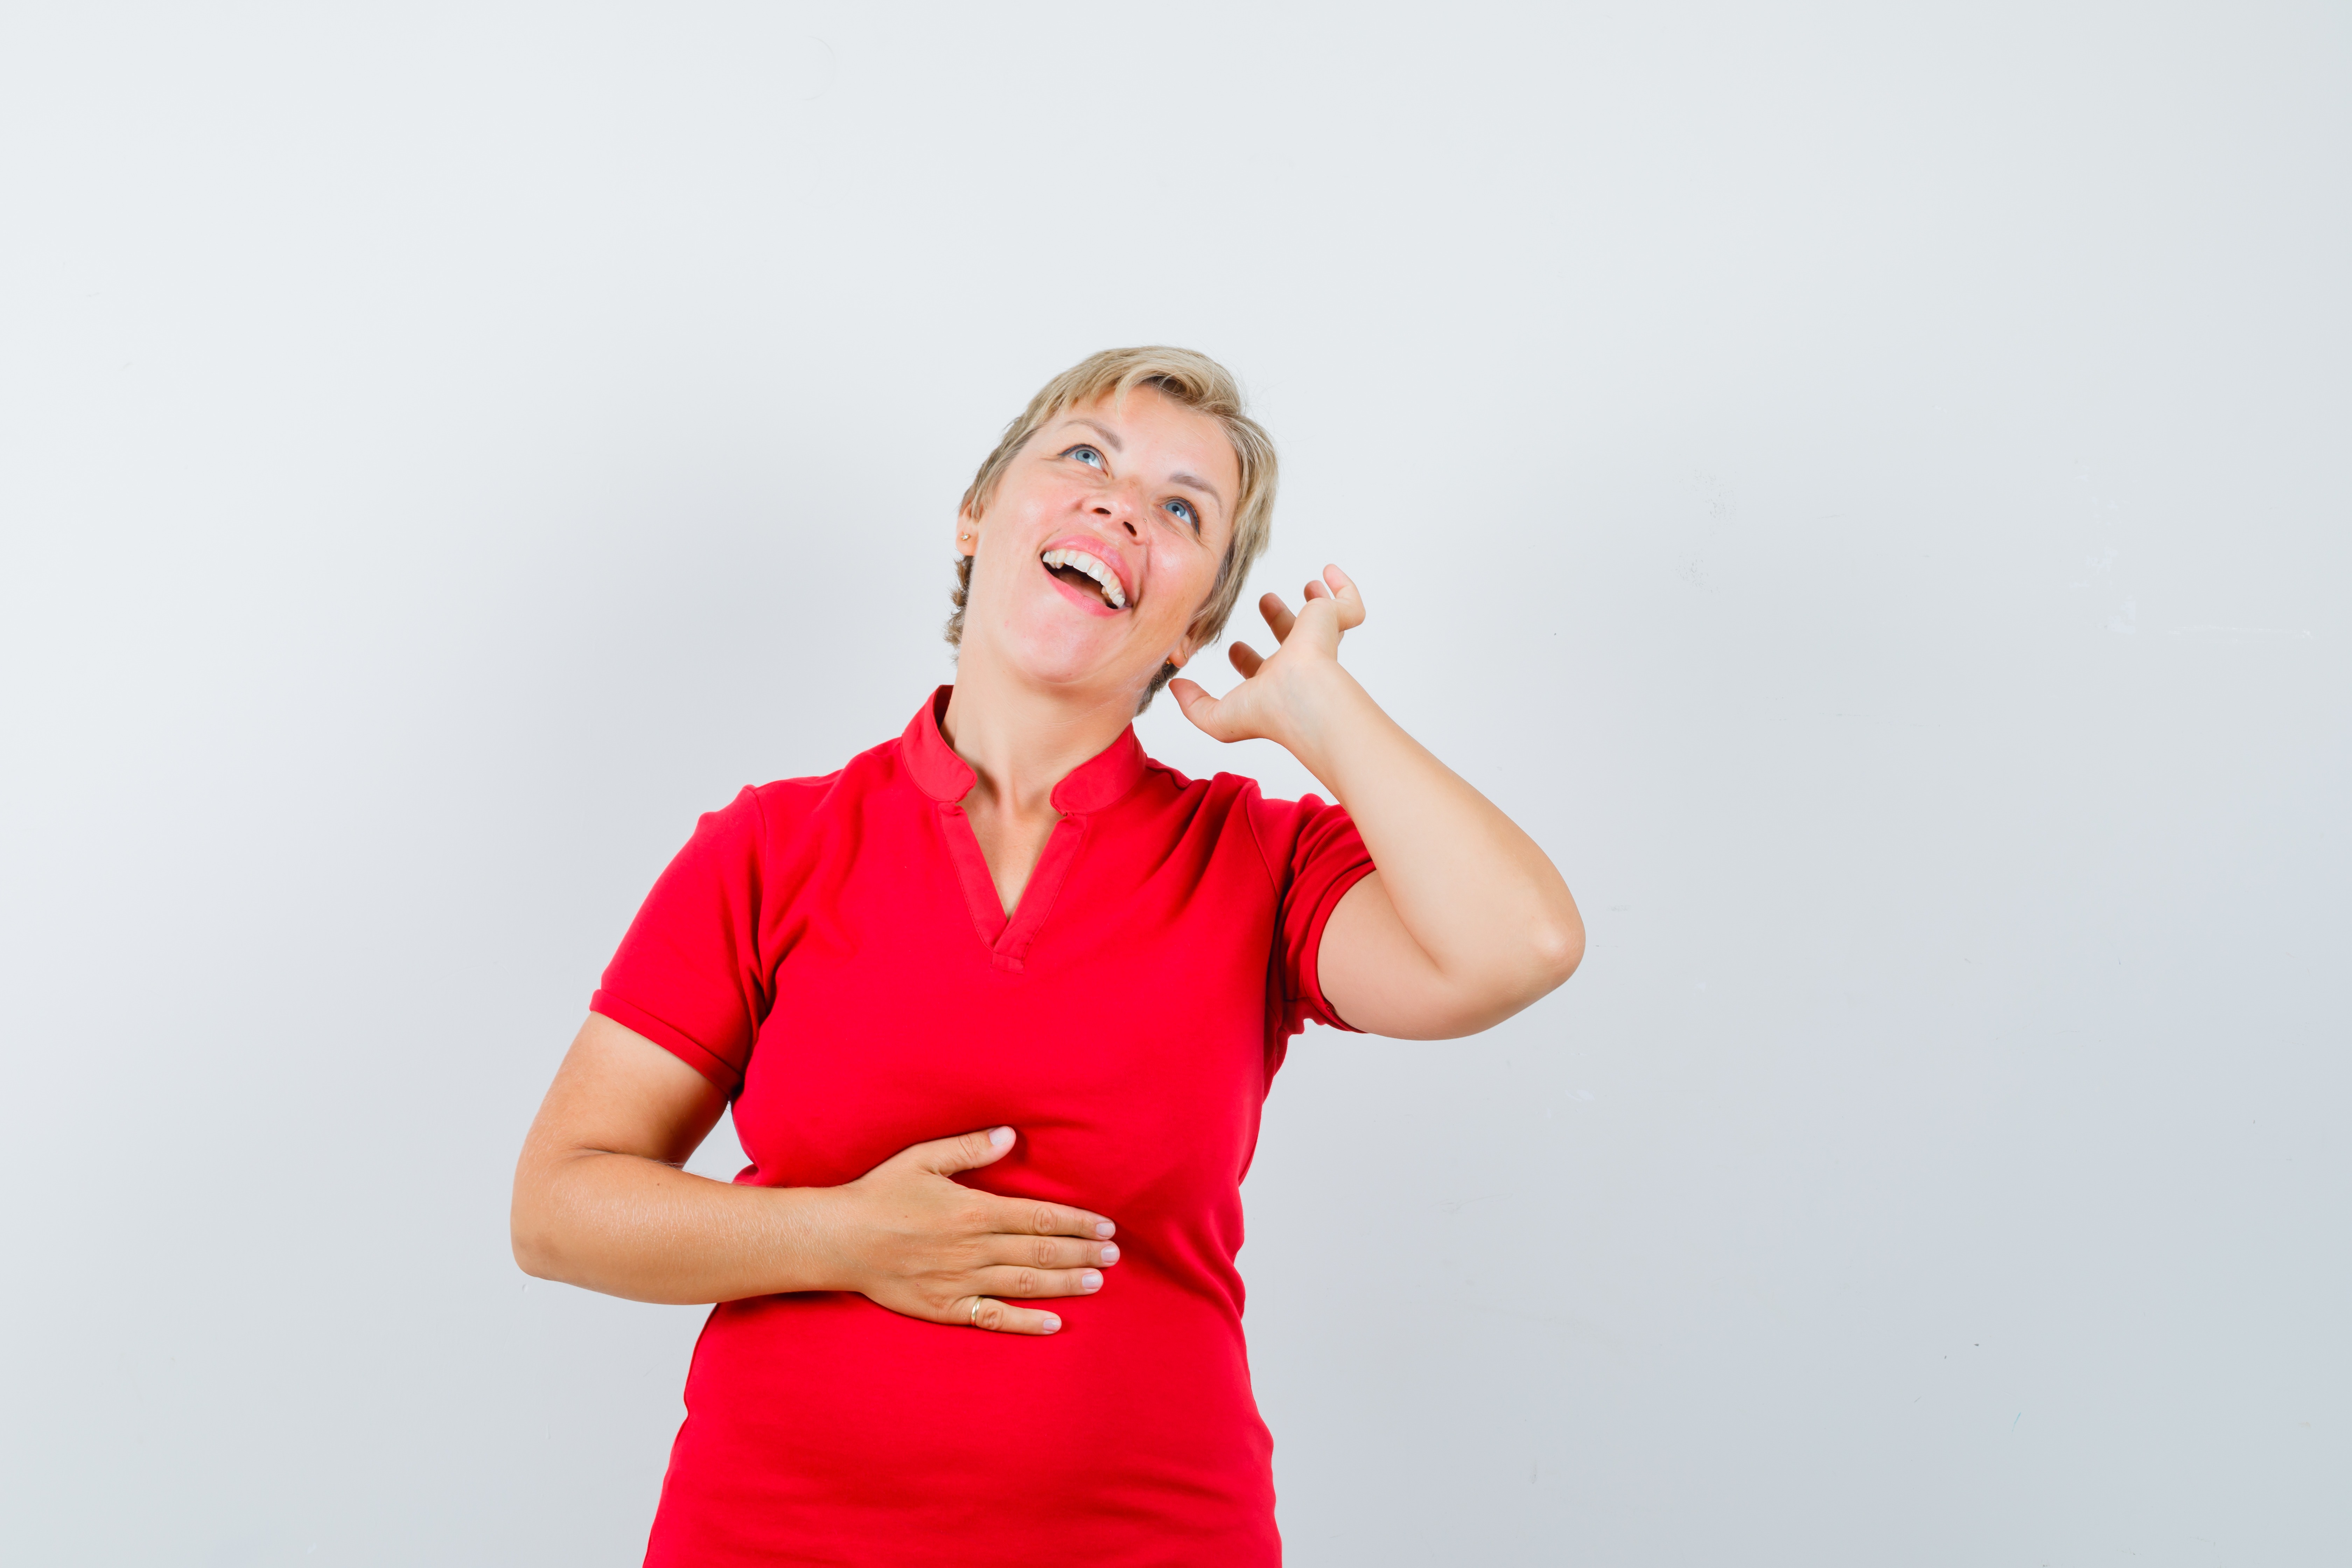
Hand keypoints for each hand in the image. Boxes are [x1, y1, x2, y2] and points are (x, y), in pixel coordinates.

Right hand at [823, 1126, 1118, 1334]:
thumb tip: (1011, 1136)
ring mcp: (960, 1281)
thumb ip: (969, 1148)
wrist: (837, 1239)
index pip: (1039, 1216)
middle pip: (1040, 1250)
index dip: (1076, 1222)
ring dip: (1065, 1282)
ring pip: (1025, 1282)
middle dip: (1081, 1252)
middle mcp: (972, 1248)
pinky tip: (1054, 1324)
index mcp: (972, 1210)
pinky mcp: (945, 1307)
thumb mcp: (922, 1159)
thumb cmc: (879, 1194)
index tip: (1104, 1226)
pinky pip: (992, 1317)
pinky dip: (1025, 1322)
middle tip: (1114, 1255)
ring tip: (1098, 1281)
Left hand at [1169, 564, 1365, 751]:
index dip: (1246, 659)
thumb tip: (1176, 687)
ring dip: (1314, 602)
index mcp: (1274, 684)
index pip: (1260, 670)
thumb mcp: (1218, 718)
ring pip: (1322, 620)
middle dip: (1277, 619)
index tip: (1233, 647)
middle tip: (1264, 601)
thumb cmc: (1268, 712)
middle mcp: (1300, 663)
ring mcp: (1319, 641)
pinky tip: (1330, 572)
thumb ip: (1194, 705)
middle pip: (1289, 637)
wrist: (1304, 697)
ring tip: (1308, 584)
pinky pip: (1349, 602)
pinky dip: (1343, 587)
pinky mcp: (1334, 620)